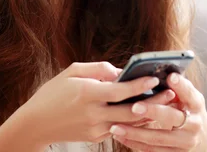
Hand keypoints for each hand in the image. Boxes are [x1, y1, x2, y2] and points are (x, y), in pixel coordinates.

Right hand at [20, 62, 175, 145]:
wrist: (35, 124)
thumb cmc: (52, 93)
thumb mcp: (71, 71)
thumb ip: (98, 68)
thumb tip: (120, 71)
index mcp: (87, 94)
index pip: (119, 91)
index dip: (139, 85)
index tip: (154, 78)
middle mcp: (93, 114)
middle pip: (130, 110)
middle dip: (153, 102)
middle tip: (171, 93)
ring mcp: (95, 129)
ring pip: (128, 123)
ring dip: (148, 113)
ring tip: (165, 103)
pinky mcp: (95, 138)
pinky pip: (120, 129)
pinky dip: (134, 121)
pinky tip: (146, 112)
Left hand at [110, 73, 206, 151]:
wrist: (201, 141)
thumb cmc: (188, 111)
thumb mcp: (188, 98)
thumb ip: (177, 87)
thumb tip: (159, 72)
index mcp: (197, 105)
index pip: (189, 93)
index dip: (180, 86)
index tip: (170, 77)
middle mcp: (194, 124)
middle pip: (172, 117)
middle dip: (153, 111)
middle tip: (134, 107)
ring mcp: (186, 142)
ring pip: (158, 137)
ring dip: (135, 133)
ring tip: (115, 126)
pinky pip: (152, 150)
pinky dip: (134, 143)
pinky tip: (120, 136)